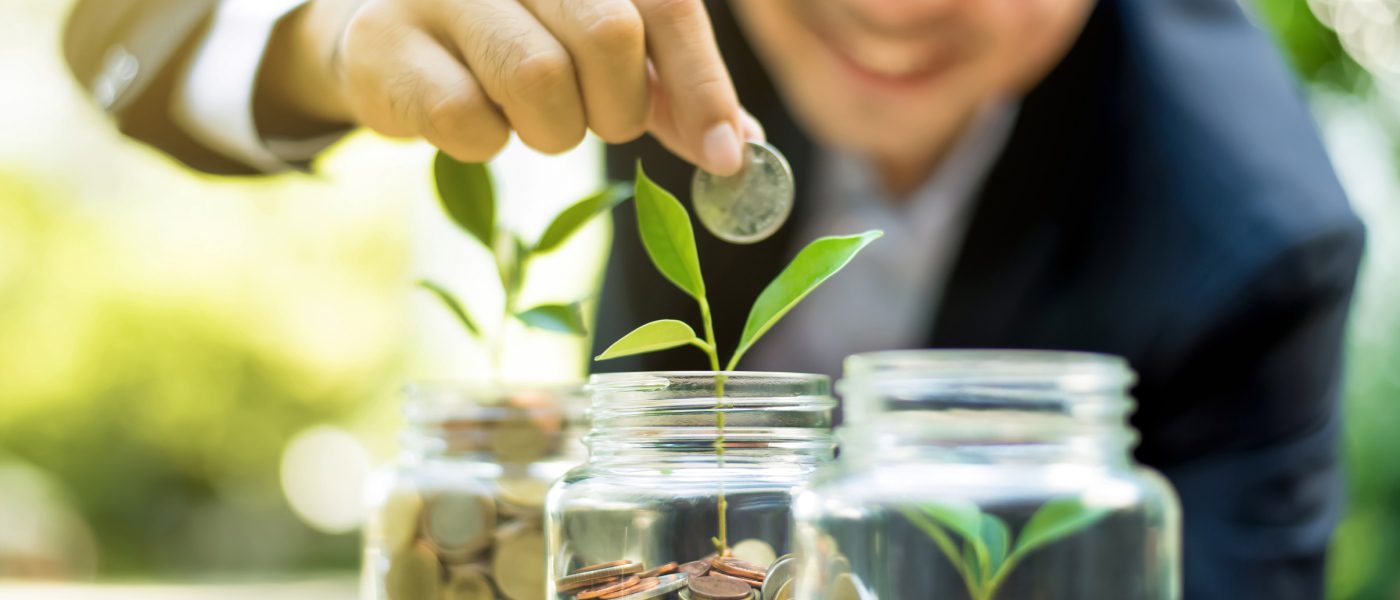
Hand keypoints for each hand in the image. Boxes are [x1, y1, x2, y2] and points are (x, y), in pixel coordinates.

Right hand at [261, 0, 762, 174]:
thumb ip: (666, 88)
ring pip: (538, 79)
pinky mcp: (385, 43)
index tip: (725, 156)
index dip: (702, 85)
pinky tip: (473, 117)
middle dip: (619, 108)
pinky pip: (467, 121)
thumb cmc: (516, 39)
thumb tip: (735, 146)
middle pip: (610, 34)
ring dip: (552, 129)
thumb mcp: (599, 52)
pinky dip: (485, 142)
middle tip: (600, 122)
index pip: (666, 4)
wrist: (386, 32)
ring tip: (530, 116)